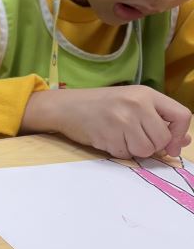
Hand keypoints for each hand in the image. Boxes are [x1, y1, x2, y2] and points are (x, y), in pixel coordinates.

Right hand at [23, 85, 191, 158]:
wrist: (66, 106)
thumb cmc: (101, 105)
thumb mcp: (132, 103)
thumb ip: (159, 120)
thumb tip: (183, 141)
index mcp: (146, 94)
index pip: (182, 116)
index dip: (179, 135)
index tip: (170, 145)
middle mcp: (136, 104)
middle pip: (162, 139)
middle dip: (152, 146)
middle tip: (135, 139)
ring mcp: (122, 120)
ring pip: (145, 150)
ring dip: (134, 150)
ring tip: (120, 138)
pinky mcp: (108, 134)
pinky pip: (125, 154)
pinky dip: (118, 151)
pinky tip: (107, 139)